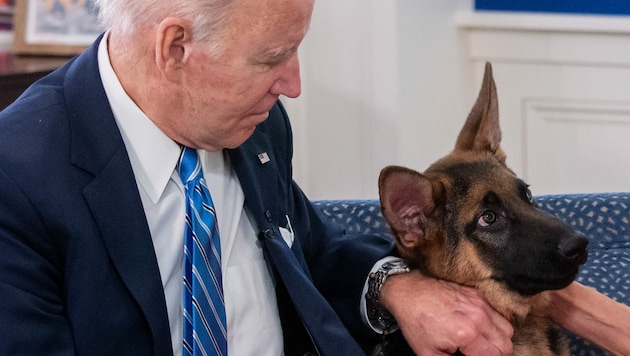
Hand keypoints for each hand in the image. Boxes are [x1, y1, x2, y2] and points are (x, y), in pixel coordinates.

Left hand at [380, 270, 513, 355]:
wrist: (409, 291)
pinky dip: (492, 323)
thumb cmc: (416, 321)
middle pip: (505, 344)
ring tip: (480, 342)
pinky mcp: (478, 294)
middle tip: (478, 353)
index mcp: (466, 334)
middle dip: (494, 353)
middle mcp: (478, 317)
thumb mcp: (429, 352)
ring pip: (506, 328)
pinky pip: (497, 313)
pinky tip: (478, 327)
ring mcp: (480, 303)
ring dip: (497, 338)